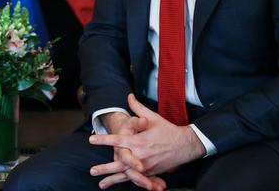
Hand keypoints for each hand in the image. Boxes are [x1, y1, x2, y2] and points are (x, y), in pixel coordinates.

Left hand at [90, 94, 205, 177]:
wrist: (186, 145)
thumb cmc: (168, 130)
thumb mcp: (153, 117)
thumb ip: (138, 108)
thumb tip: (128, 96)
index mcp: (139, 141)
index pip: (117, 140)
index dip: (104, 140)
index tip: (92, 140)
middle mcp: (141, 155)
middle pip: (119, 162)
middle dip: (105, 168)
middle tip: (92, 170)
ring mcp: (146, 166)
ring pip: (126, 174)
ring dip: (112, 179)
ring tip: (100, 184)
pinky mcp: (151, 173)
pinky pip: (136, 179)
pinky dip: (126, 182)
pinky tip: (117, 185)